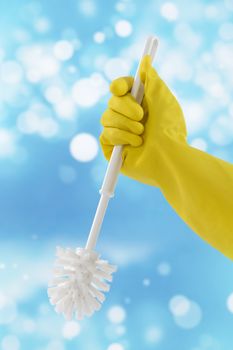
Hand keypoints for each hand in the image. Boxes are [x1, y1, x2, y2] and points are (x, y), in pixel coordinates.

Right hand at [99, 55, 186, 186]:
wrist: (169, 155)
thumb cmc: (170, 128)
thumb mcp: (163, 97)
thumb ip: (151, 78)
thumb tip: (145, 61)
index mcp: (139, 103)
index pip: (120, 88)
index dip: (119, 86)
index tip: (122, 88)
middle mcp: (128, 117)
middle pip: (112, 101)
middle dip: (126, 107)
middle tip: (141, 116)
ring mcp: (119, 133)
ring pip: (106, 117)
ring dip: (125, 123)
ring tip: (142, 133)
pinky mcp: (113, 149)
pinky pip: (106, 134)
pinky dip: (121, 136)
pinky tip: (136, 143)